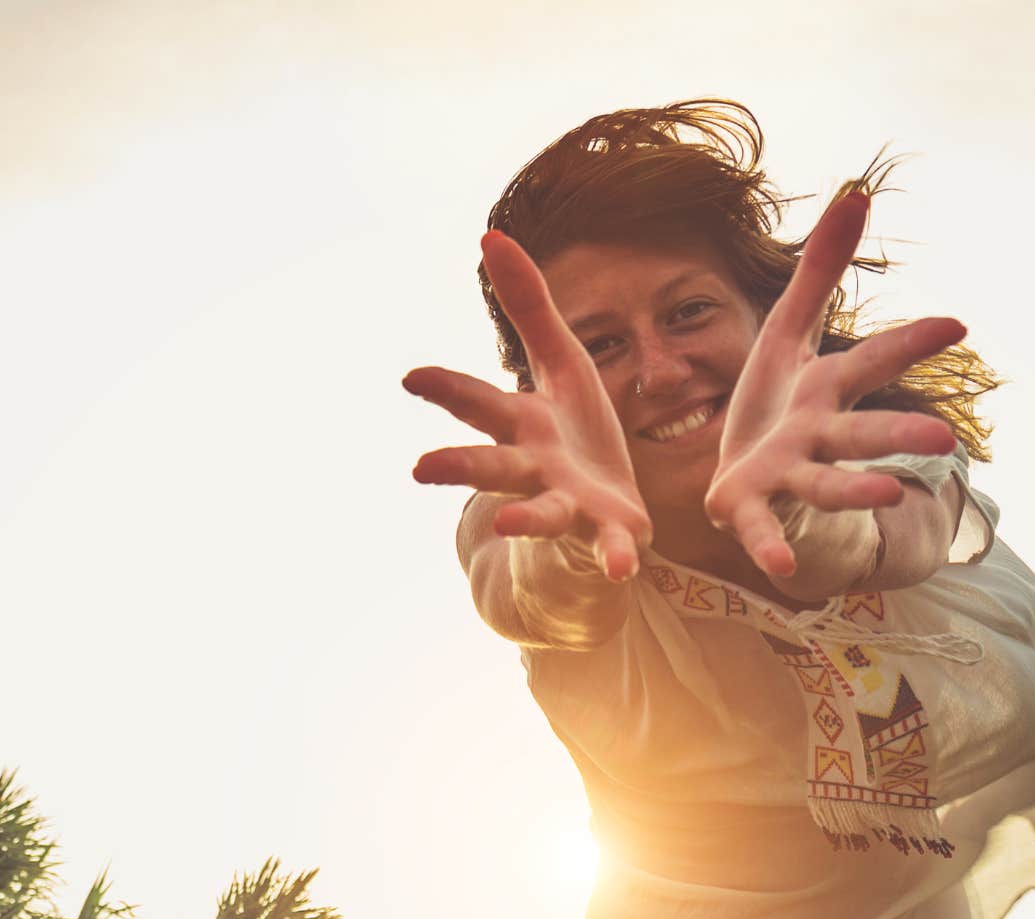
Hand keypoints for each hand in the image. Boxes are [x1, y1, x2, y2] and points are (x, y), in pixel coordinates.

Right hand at [403, 230, 652, 581]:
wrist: (600, 520)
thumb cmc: (573, 437)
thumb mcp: (560, 364)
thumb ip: (529, 307)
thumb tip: (491, 235)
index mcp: (524, 425)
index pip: (478, 404)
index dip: (447, 389)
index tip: (411, 378)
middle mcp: (535, 470)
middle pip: (493, 464)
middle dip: (459, 466)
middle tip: (421, 469)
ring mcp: (568, 507)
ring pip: (539, 513)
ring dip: (524, 517)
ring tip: (506, 521)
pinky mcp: (607, 535)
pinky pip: (611, 549)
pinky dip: (616, 559)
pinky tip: (623, 566)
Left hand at [705, 190, 965, 577]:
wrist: (747, 480)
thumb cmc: (778, 404)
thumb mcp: (788, 329)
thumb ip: (821, 269)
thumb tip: (857, 191)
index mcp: (826, 389)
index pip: (873, 362)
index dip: (911, 344)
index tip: (958, 326)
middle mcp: (818, 436)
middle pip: (863, 432)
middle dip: (900, 437)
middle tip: (944, 439)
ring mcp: (788, 476)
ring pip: (827, 483)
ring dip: (857, 489)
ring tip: (886, 494)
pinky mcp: (748, 507)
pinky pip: (764, 531)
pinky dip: (772, 549)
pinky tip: (780, 571)